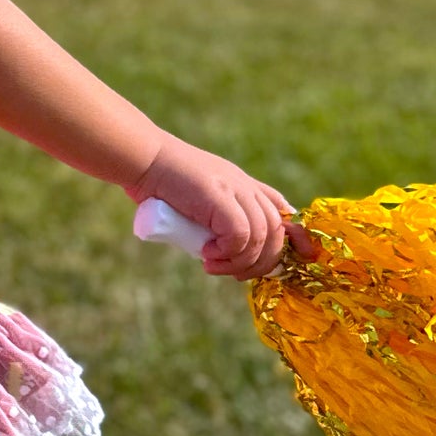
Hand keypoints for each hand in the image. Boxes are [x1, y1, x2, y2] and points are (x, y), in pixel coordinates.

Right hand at [125, 134, 313, 279]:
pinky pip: (240, 235)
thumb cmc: (160, 185)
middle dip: (260, 262)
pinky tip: (207, 254)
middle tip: (234, 274)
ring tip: (213, 265)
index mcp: (242, 185)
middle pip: (276, 230)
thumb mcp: (196, 203)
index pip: (281, 210)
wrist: (143, 161)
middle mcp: (244, 186)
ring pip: (261, 236)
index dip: (292, 237)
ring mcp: (235, 188)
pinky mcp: (220, 196)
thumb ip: (213, 219)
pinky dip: (227, 252)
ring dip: (239, 261)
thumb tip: (221, 251)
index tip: (285, 261)